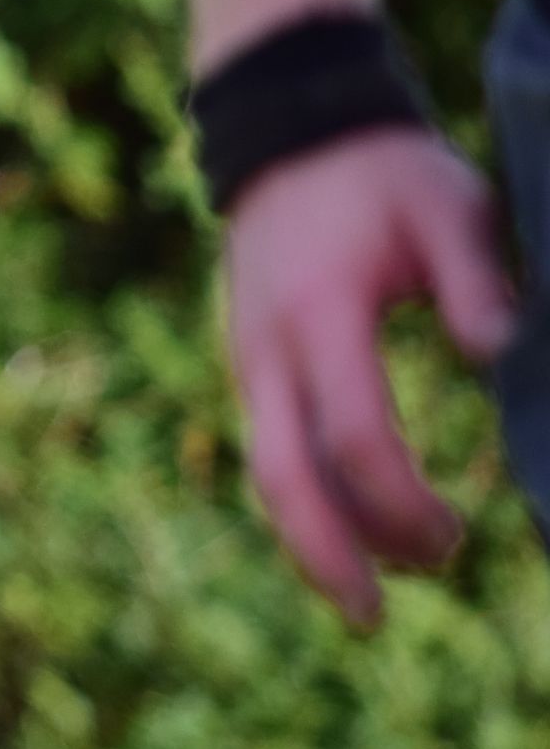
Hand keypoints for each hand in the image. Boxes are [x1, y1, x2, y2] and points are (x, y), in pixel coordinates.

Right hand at [222, 124, 517, 626]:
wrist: (290, 129)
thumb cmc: (384, 170)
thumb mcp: (449, 207)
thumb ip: (475, 283)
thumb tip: (499, 358)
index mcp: (320, 313)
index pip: (354, 435)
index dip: (403, 502)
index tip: (459, 536)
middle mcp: (268, 347)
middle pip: (280, 475)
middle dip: (326, 555)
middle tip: (374, 619)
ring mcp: (249, 356)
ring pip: (266, 470)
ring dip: (315, 537)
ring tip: (377, 589)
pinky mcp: (252, 360)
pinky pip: (269, 446)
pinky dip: (306, 498)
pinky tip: (351, 528)